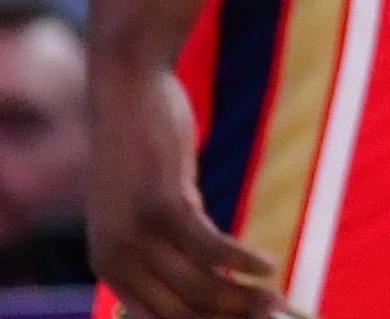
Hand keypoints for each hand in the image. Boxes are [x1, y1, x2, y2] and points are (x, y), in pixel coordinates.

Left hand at [91, 61, 283, 318]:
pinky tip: (270, 266)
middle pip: (182, 312)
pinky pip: (210, 247)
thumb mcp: (145, 208)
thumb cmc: (142, 150)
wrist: (126, 92)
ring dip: (244, 300)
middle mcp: (116, 260)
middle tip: (274, 317)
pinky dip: (243, 261)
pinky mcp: (164, 205)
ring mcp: (137, 234)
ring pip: (199, 285)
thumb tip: (213, 285)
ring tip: (280, 303)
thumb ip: (165, 249)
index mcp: (109, 268)